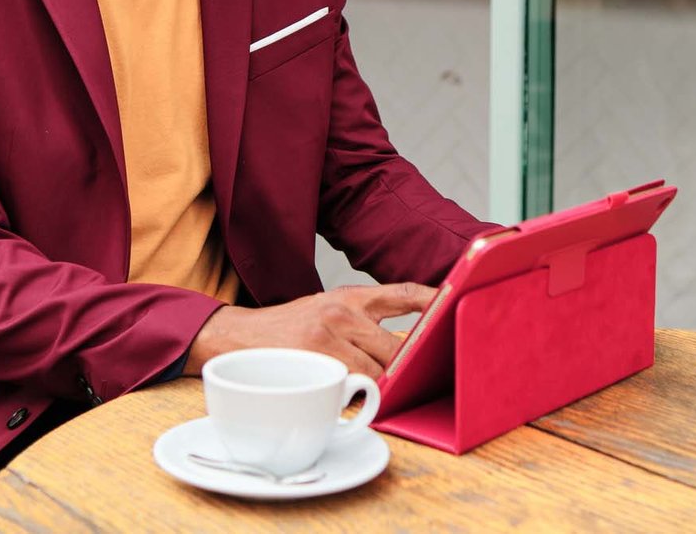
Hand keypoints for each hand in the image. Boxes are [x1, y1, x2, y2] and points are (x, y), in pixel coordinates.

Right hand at [186, 282, 434, 378]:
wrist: (238, 338)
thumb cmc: (289, 329)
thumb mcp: (327, 310)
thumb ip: (365, 322)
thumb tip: (407, 344)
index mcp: (350, 297)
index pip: (403, 293)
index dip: (434, 299)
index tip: (457, 303)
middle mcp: (343, 313)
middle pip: (398, 345)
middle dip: (411, 365)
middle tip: (425, 376)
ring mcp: (330, 339)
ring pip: (379, 370)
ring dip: (387, 387)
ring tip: (390, 394)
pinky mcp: (316, 363)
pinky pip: (354, 388)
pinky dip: (361, 398)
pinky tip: (359, 401)